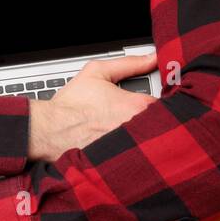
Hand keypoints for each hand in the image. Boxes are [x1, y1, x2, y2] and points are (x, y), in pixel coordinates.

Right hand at [27, 52, 157, 163]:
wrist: (51, 132)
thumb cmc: (71, 107)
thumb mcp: (97, 72)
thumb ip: (129, 63)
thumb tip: (151, 57)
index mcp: (137, 106)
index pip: (168, 100)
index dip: (165, 95)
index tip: (156, 94)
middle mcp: (138, 129)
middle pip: (164, 121)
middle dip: (159, 115)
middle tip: (142, 111)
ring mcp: (132, 148)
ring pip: (153, 139)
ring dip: (150, 133)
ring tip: (131, 126)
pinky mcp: (124, 163)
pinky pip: (140, 154)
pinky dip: (137, 148)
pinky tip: (127, 142)